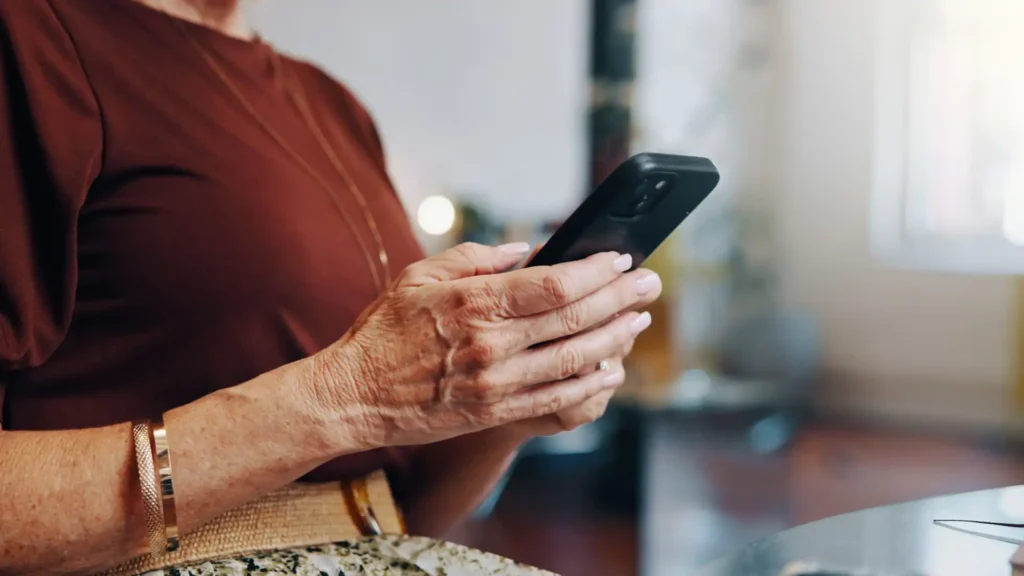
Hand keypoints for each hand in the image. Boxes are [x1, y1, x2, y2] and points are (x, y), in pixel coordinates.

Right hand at [308, 243, 658, 448]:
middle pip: (575, 319)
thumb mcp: (419, 276)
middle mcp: (491, 345)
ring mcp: (497, 383)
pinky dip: (591, 384)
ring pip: (576, 360)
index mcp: (473, 303)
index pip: (554, 284)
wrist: (354, 395)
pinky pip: (558, 400)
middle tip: (650, 285)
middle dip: (621, 299)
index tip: (620, 258)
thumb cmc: (383, 331)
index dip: (596, 271)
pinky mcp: (496, 412)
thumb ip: (476, 258)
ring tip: (639, 321)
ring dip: (616, 339)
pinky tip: (610, 369)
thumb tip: (530, 250)